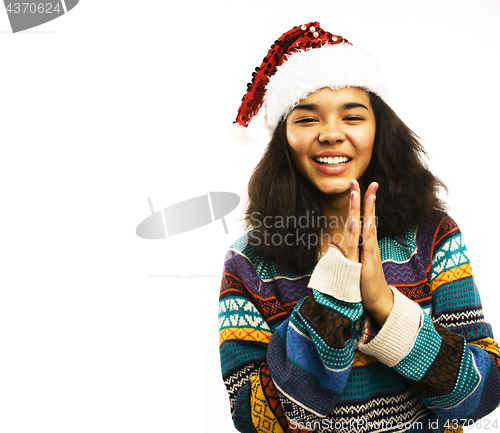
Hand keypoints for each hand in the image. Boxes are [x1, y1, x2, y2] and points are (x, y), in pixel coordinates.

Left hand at [349, 180, 393, 325]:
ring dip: (366, 210)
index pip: (363, 217)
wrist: (378, 299)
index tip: (358, 185)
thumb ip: (353, 248)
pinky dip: (363, 233)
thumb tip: (345, 237)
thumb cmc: (366, 280)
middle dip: (364, 198)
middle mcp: (369, 244)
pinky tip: (361, 221)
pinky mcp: (368, 263)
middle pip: (367, 217)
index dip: (361, 202)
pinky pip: (365, 246)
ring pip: (367, 227)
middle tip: (362, 181)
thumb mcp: (356, 260)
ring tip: (365, 194)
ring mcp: (370, 252)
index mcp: (365, 242)